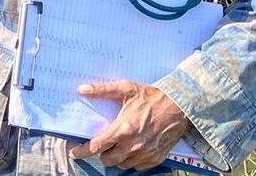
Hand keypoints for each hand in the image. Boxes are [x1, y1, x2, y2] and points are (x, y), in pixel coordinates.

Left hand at [69, 81, 191, 170]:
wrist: (180, 106)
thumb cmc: (152, 97)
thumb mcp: (126, 89)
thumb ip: (102, 90)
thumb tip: (81, 89)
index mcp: (123, 129)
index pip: (96, 147)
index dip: (81, 151)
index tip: (74, 152)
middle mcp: (133, 145)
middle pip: (107, 160)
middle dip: (102, 153)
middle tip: (103, 144)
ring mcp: (145, 154)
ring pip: (122, 165)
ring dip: (117, 158)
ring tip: (118, 145)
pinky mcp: (156, 159)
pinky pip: (137, 167)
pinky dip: (132, 160)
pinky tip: (133, 149)